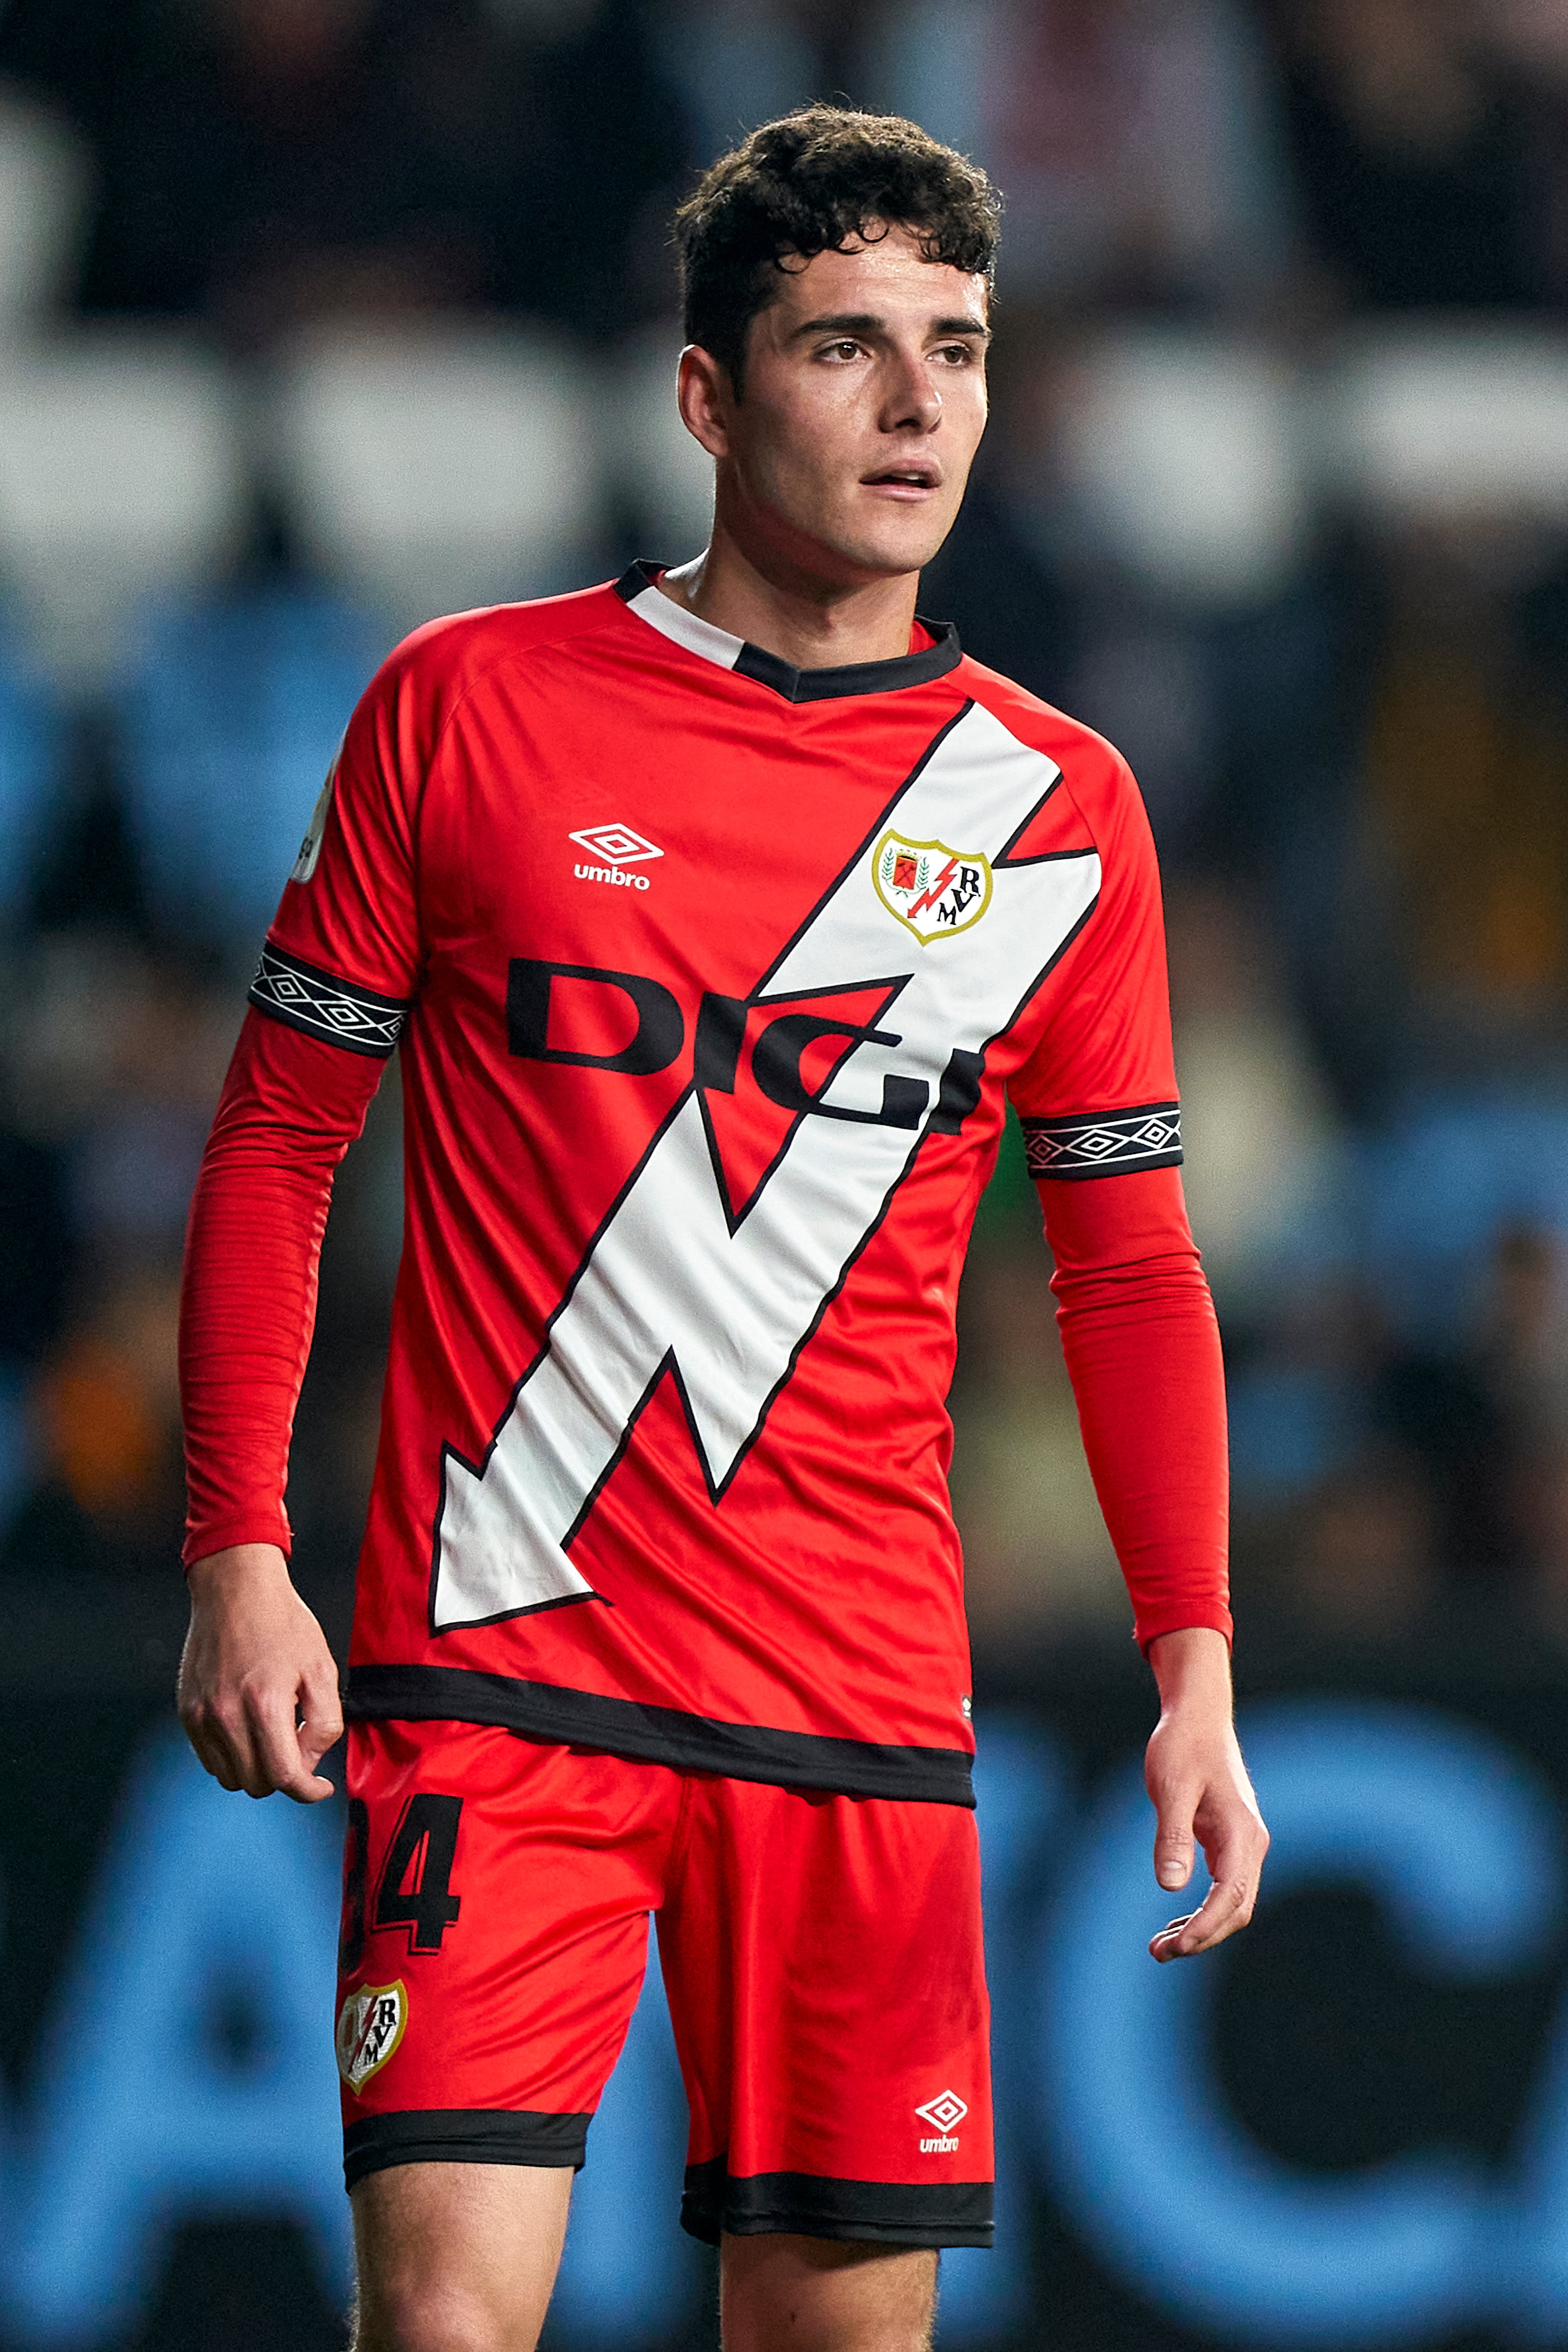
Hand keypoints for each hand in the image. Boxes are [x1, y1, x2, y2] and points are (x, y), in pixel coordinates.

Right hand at [178, 1543, 343, 1801]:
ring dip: (257, 1770)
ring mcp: (201, 1716)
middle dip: (285, 1777)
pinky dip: (233, 1757)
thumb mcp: (323, 1668)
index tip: (321, 1787)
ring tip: (274, 1733)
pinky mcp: (187, 1712)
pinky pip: (210, 1760)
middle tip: (299, 1745)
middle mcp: (226, 1715)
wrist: (235, 1590)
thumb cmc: (284, 1625)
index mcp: (265, 1703)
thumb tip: (308, 1764)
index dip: (309, 1791)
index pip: (285, 1776)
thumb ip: (325, 1724)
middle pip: (257, 1784)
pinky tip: (249, 1728)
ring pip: (231, 1779)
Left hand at [1143, 1626, 1267, 1961]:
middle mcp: (1250, 1844)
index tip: (1177, 1947)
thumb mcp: (1170, 1787)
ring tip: (1159, 1948)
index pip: (1231, 1897)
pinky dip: (1201, 1910)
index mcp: (1241, 1833)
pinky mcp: (1228, 1842)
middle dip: (1202, 1936)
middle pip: (1235, 1909)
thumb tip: (1171, 1887)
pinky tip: (1174, 1922)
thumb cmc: (1182, 1745)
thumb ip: (1172, 1836)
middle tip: (1158, 1953)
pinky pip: (1222, 1888)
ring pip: (1231, 1902)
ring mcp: (1242, 1844)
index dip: (1206, 1927)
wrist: (1198, 1716)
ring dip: (1201, 1928)